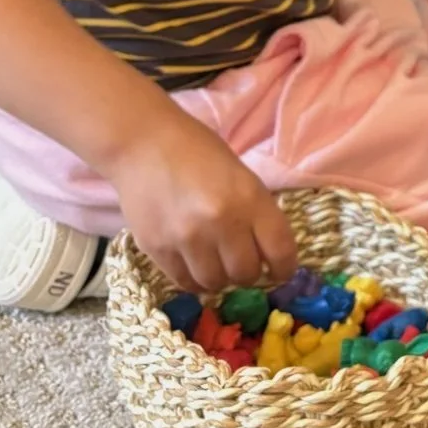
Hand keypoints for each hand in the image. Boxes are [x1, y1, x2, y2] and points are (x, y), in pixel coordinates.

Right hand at [106, 110, 298, 295]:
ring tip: (216, 263)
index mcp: (250, 199)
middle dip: (249, 272)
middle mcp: (221, 222)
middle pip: (246, 274)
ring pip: (215, 283)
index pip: (280, 251)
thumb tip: (267, 253)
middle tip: (241, 262)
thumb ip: (256, 213)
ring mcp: (186, 239)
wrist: (143, 144)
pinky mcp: (157, 249)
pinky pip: (184, 282)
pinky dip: (194, 279)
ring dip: (220, 278)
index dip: (284, 268)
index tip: (280, 271)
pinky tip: (194, 264)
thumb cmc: (198, 152)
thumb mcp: (242, 176)